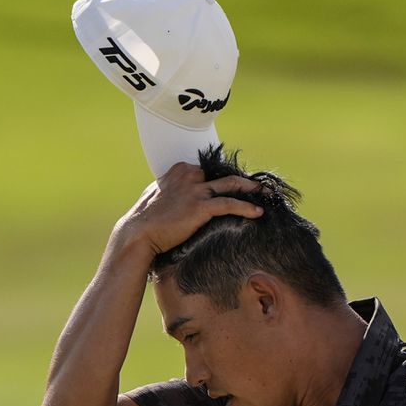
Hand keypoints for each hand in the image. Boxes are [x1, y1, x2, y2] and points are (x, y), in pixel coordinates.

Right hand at [115, 161, 263, 256]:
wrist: (139, 234)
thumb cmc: (146, 221)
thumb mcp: (159, 198)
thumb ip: (173, 192)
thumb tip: (180, 199)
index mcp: (180, 171)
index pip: (210, 171)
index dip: (226, 179)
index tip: (240, 186)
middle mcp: (189, 175)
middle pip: (223, 174)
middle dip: (244, 180)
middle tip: (261, 186)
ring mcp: (195, 190)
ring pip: (231, 185)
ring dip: (252, 189)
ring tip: (267, 194)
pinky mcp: (200, 207)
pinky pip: (229, 204)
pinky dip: (246, 208)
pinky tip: (258, 213)